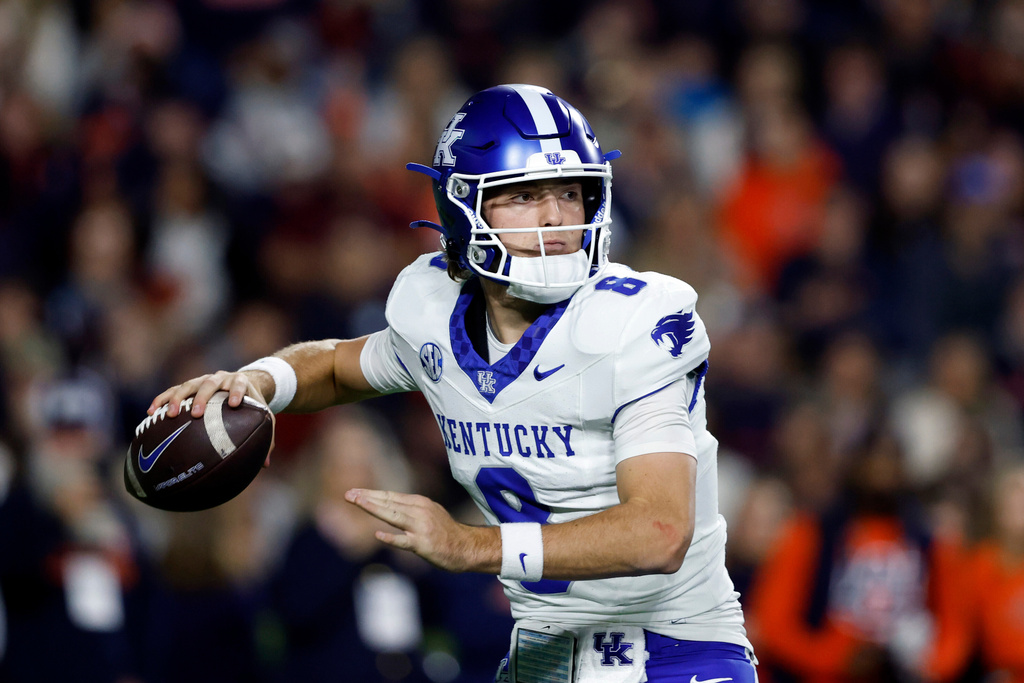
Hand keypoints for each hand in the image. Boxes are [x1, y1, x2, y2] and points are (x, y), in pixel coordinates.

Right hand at [147, 370, 275, 465]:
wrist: (243, 383)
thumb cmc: (253, 404)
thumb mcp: (263, 416)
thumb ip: (266, 437)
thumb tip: (265, 465)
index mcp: (240, 382)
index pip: (239, 384)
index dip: (237, 391)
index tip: (234, 403)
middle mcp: (220, 378)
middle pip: (209, 383)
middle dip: (203, 398)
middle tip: (197, 414)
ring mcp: (203, 380)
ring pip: (188, 385)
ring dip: (177, 398)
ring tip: (169, 414)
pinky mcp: (189, 385)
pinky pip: (172, 391)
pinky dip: (162, 400)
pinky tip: (150, 413)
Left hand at [344, 488, 496, 572]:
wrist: (466, 547)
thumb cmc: (445, 532)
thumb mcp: (428, 513)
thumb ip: (409, 509)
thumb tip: (387, 507)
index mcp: (419, 503)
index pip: (390, 496)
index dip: (371, 493)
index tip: (354, 492)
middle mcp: (419, 511)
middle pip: (389, 503)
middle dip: (367, 498)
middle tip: (348, 495)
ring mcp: (421, 527)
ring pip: (394, 516)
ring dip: (374, 509)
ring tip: (358, 503)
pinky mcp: (423, 544)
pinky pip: (405, 541)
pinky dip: (391, 538)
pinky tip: (378, 535)